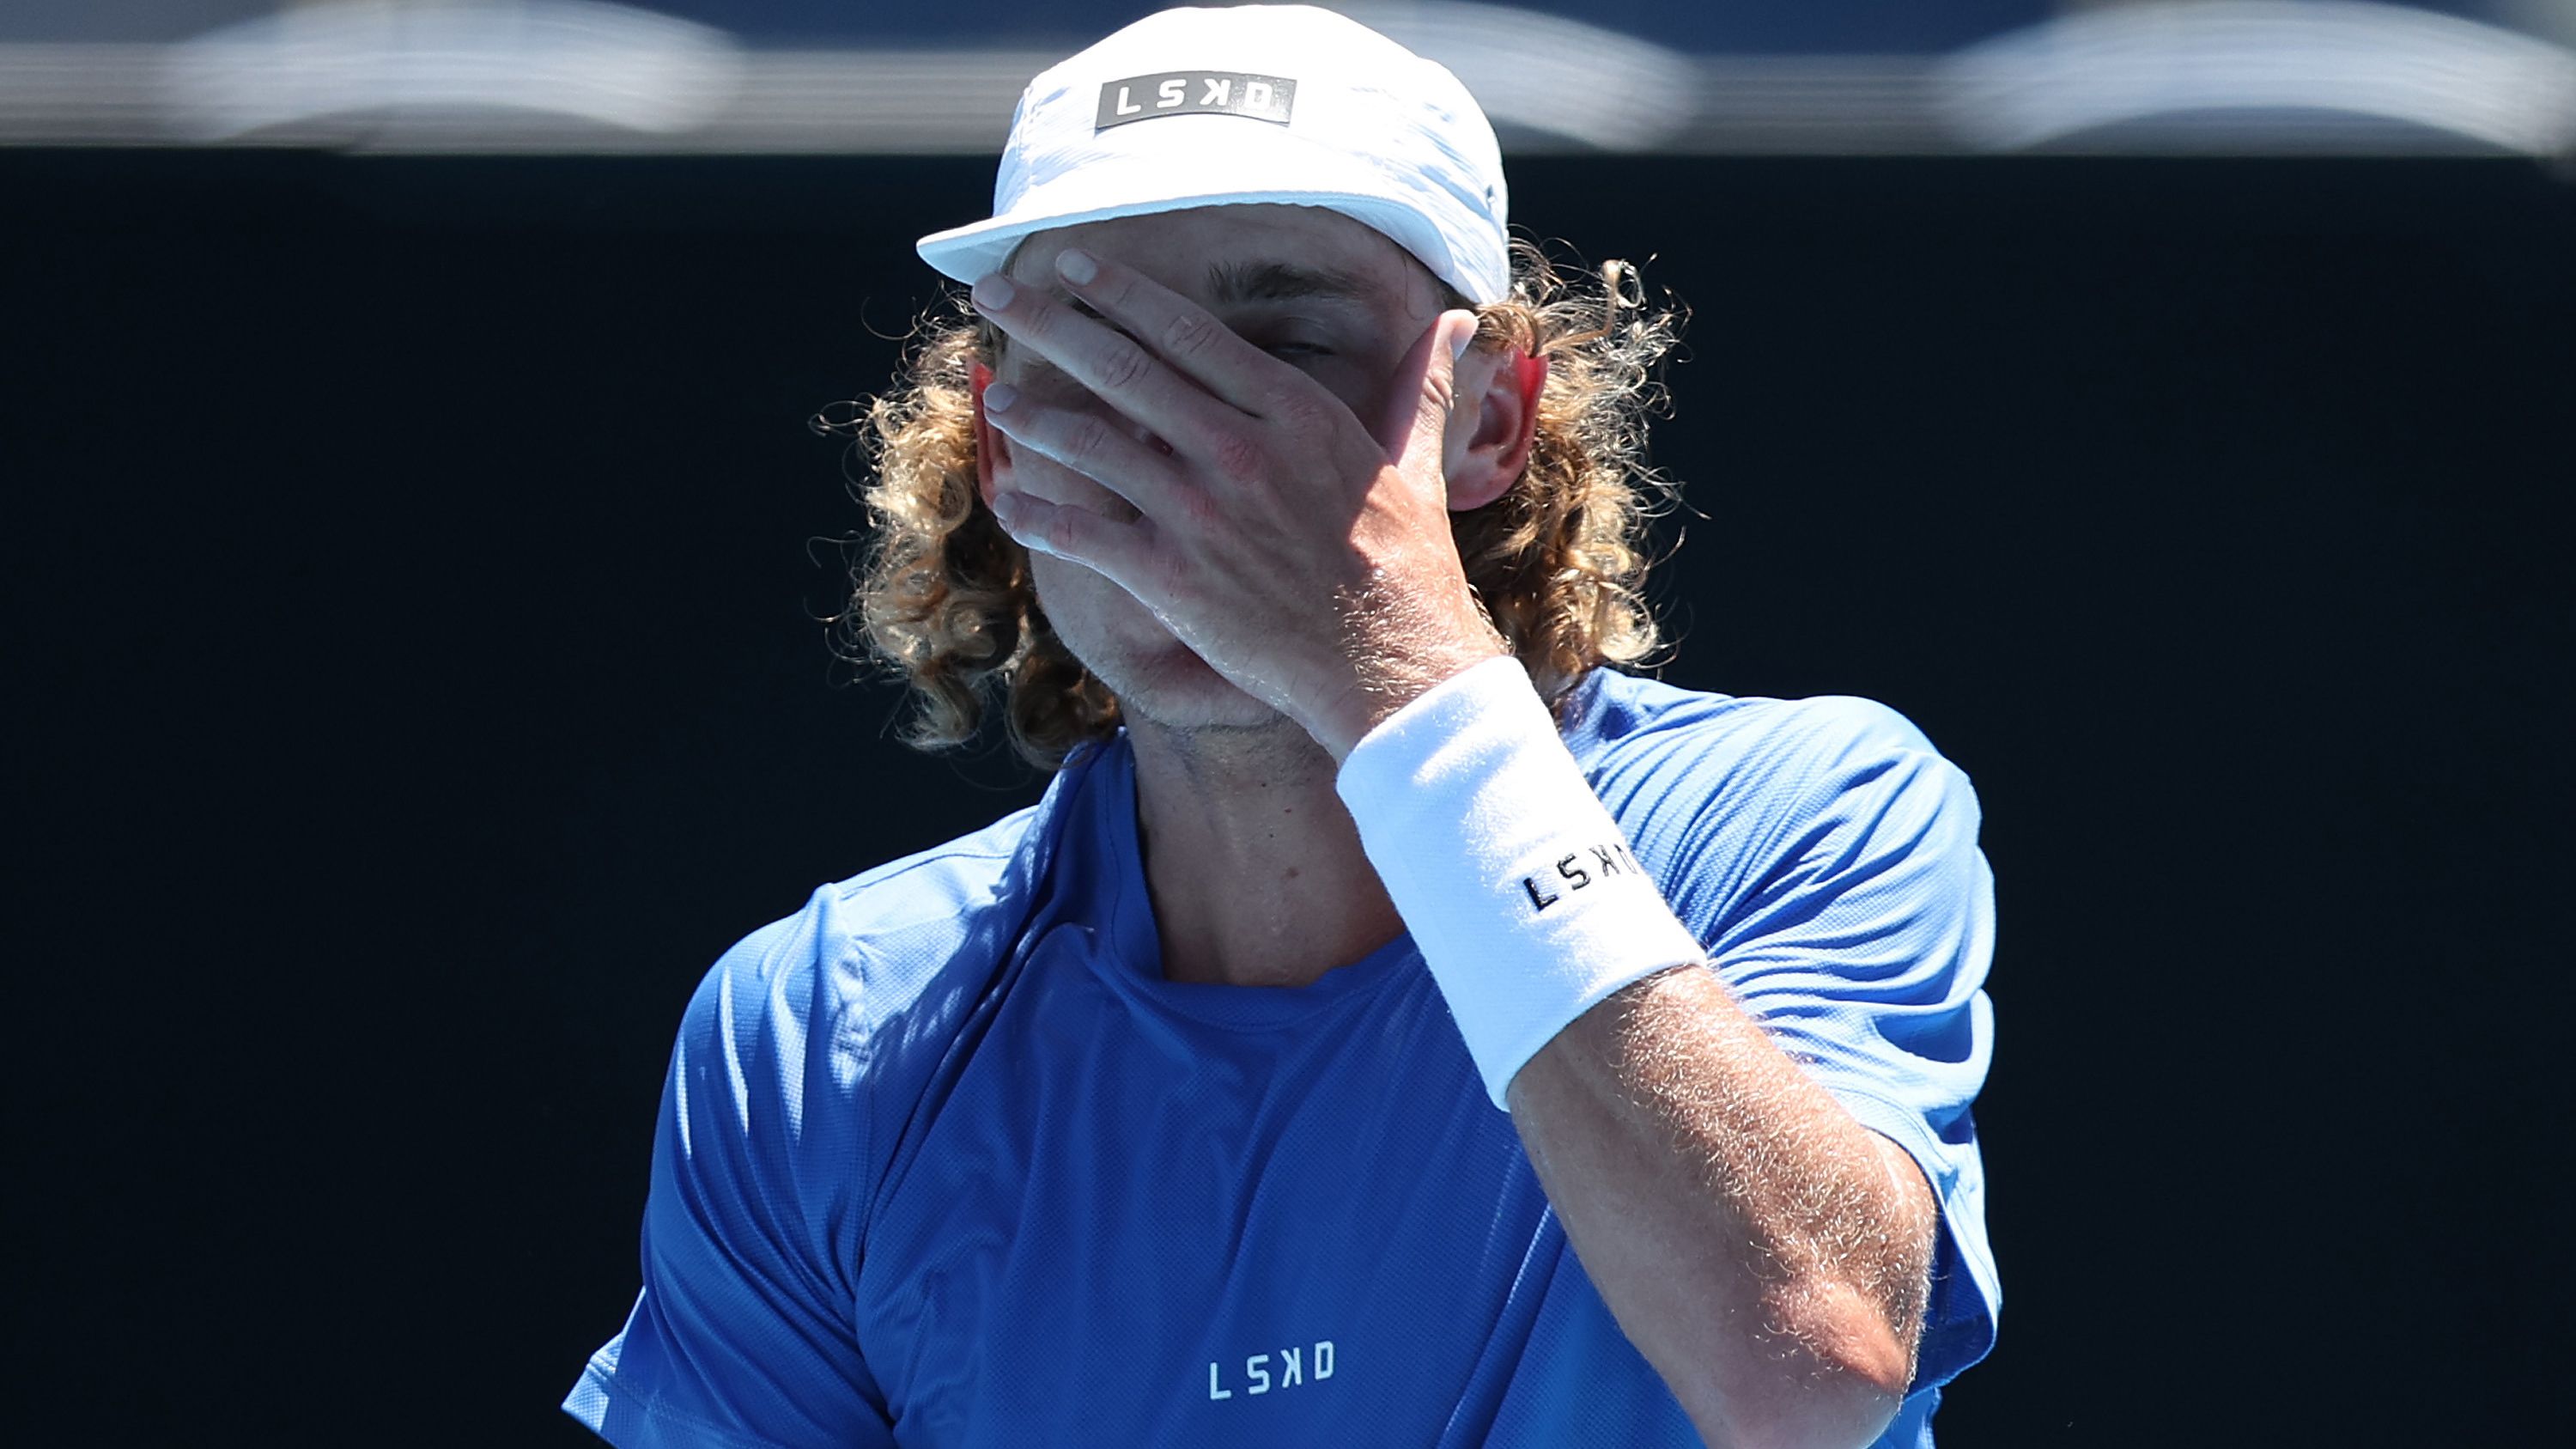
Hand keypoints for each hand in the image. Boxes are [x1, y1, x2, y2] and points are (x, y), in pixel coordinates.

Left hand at [970, 248, 1505, 758]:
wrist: (1393, 665)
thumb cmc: (1406, 566)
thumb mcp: (1416, 460)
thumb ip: (1420, 384)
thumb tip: (1459, 322)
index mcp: (1292, 412)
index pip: (1185, 331)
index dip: (1118, 293)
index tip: (1072, 267)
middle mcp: (1239, 450)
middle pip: (1123, 368)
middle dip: (1051, 324)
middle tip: (999, 292)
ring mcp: (1201, 513)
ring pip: (1094, 444)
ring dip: (1036, 416)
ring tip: (1000, 394)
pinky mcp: (1174, 577)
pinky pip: (1086, 534)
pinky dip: (1041, 516)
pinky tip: (1009, 499)